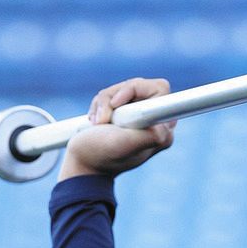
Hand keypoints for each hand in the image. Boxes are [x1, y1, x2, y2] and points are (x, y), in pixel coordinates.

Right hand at [59, 77, 176, 179]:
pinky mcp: (126, 113)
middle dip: (115, 96)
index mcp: (162, 129)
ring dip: (105, 102)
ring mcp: (140, 116)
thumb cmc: (101, 155)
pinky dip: (101, 104)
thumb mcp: (124, 145)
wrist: (82, 163)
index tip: (117, 104)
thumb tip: (164, 128)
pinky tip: (96, 122)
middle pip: (139, 85)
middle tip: (103, 118)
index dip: (135, 89)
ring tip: (97, 123)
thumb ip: (149, 135)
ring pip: (124, 88)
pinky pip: (114, 93)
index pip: (159, 89)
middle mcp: (155, 121)